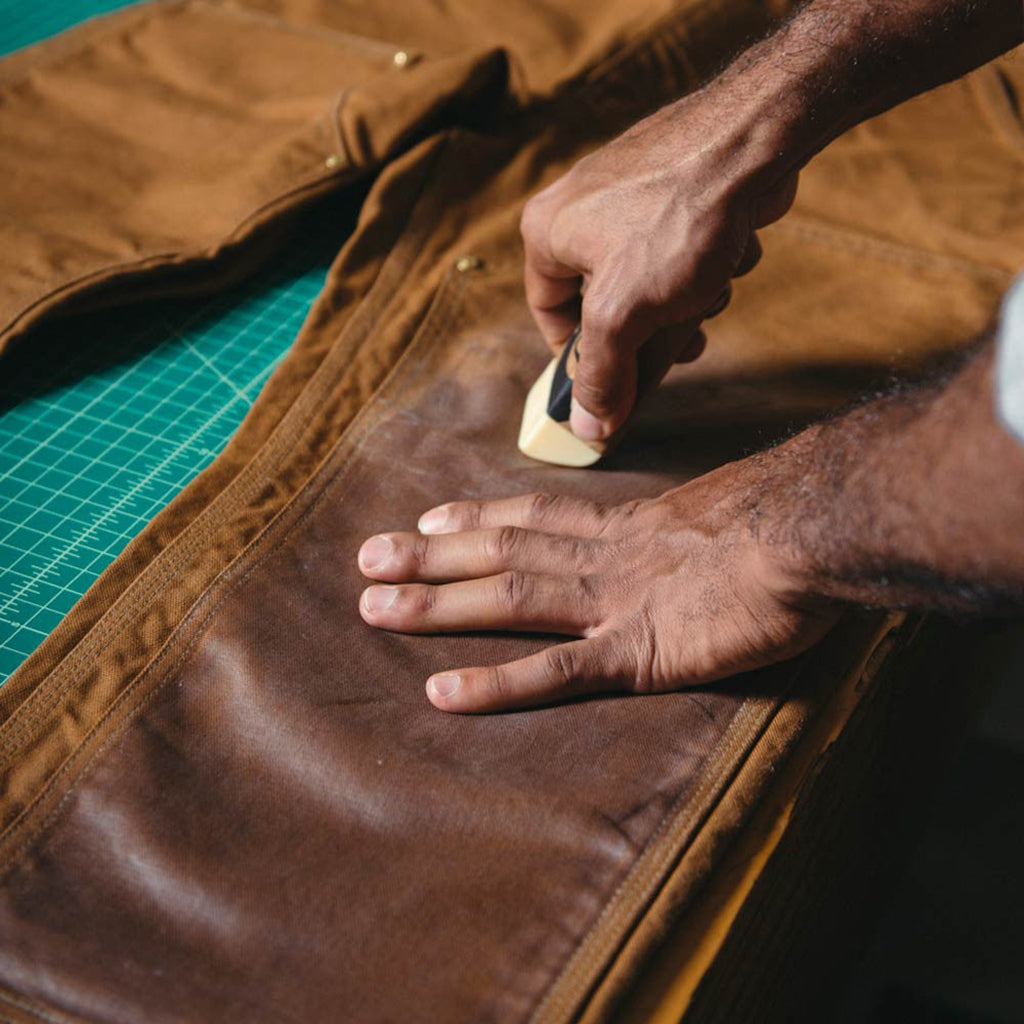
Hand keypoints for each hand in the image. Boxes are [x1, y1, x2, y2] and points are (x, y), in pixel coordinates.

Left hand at [356, 463, 839, 712]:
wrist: (816, 529)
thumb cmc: (791, 523)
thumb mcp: (733, 516)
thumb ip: (699, 532)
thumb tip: (699, 539)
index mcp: (631, 527)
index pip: (538, 516)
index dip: (480, 517)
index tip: (431, 518)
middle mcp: (608, 558)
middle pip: (502, 551)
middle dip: (430, 556)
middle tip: (368, 557)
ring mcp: (616, 603)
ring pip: (508, 599)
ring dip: (437, 604)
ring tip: (374, 609)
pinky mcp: (639, 652)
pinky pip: (555, 671)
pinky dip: (496, 682)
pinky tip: (443, 692)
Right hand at [520, 86, 798, 442]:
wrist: (755, 138)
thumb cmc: (678, 217)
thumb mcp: (625, 314)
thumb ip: (602, 375)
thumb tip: (588, 430)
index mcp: (547, 232)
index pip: (549, 316)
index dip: (584, 359)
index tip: (617, 386)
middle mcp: (579, 208)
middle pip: (605, 303)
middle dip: (648, 330)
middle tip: (679, 344)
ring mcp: (628, 193)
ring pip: (648, 280)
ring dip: (684, 299)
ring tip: (709, 289)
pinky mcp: (673, 186)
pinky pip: (679, 250)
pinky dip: (705, 264)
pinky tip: (727, 255)